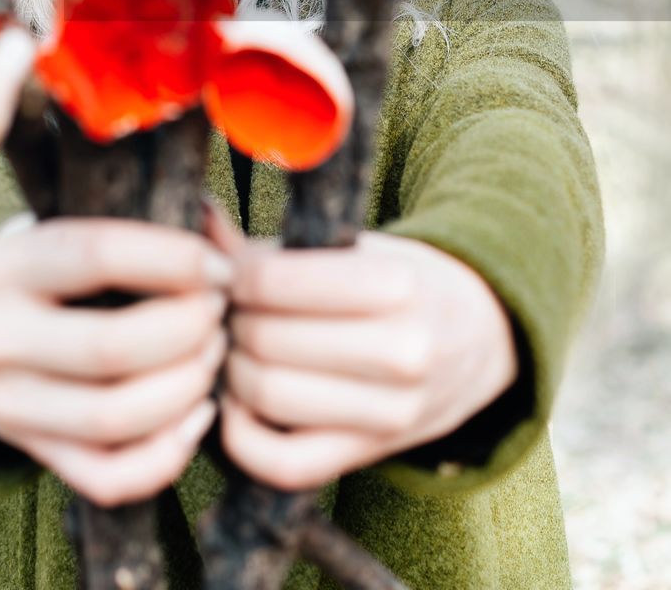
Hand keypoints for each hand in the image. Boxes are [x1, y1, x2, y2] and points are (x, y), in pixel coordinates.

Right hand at [0, 213, 231, 505]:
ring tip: (211, 354)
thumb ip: (128, 232)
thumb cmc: (35, 274)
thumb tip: (218, 235)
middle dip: (188, 329)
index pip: (99, 256)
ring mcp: (7, 406)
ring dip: (187, 387)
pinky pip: (110, 477)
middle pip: (111, 346)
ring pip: (114, 418)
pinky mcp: (31, 453)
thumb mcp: (56, 235)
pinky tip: (198, 413)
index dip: (176, 260)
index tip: (221, 267)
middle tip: (219, 312)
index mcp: (8, 266)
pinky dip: (169, 454)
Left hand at [203, 200, 518, 491]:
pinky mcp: (372, 454)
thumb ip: (275, 243)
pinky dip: (240, 434)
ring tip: (231, 344)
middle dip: (228, 321)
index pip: (274, 281)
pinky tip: (236, 400)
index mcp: (396, 284)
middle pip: (263, 340)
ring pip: (265, 396)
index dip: (234, 276)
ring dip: (229, 368)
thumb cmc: (403, 279)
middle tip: (223, 309)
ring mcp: (390, 412)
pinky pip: (282, 462)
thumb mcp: (357, 246)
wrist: (481, 335)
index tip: (230, 273)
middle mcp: (401, 351)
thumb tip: (199, 217)